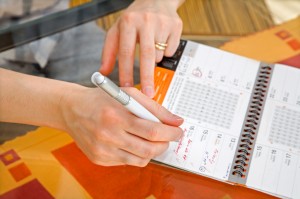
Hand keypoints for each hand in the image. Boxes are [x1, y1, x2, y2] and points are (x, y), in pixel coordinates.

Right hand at [60, 86, 183, 166]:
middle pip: (149, 149)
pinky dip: (136, 154)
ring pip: (140, 160)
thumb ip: (154, 108)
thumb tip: (176, 121)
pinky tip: (133, 142)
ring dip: (153, 151)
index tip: (179, 131)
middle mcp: (108, 136)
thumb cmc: (102, 99)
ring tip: (152, 140)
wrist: (72, 109)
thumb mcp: (129, 94)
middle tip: (169, 138)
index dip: (171, 133)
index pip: (153, 131)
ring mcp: (102, 150)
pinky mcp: (99, 159)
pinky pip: (127, 162)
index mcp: (116, 116)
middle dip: (165, 145)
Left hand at [100, 0, 183, 97]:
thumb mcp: (117, 30)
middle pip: (147, 55)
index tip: (126, 87)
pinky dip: (165, 53)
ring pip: (159, 54)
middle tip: (148, 94)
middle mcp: (146, 21)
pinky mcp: (176, 25)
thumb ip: (109, 51)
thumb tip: (103, 71)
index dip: (126, 72)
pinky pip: (170, 50)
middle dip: (147, 78)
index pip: (126, 52)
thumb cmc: (135, 17)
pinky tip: (161, 43)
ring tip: (150, 49)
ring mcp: (163, 23)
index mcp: (128, 22)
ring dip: (154, 61)